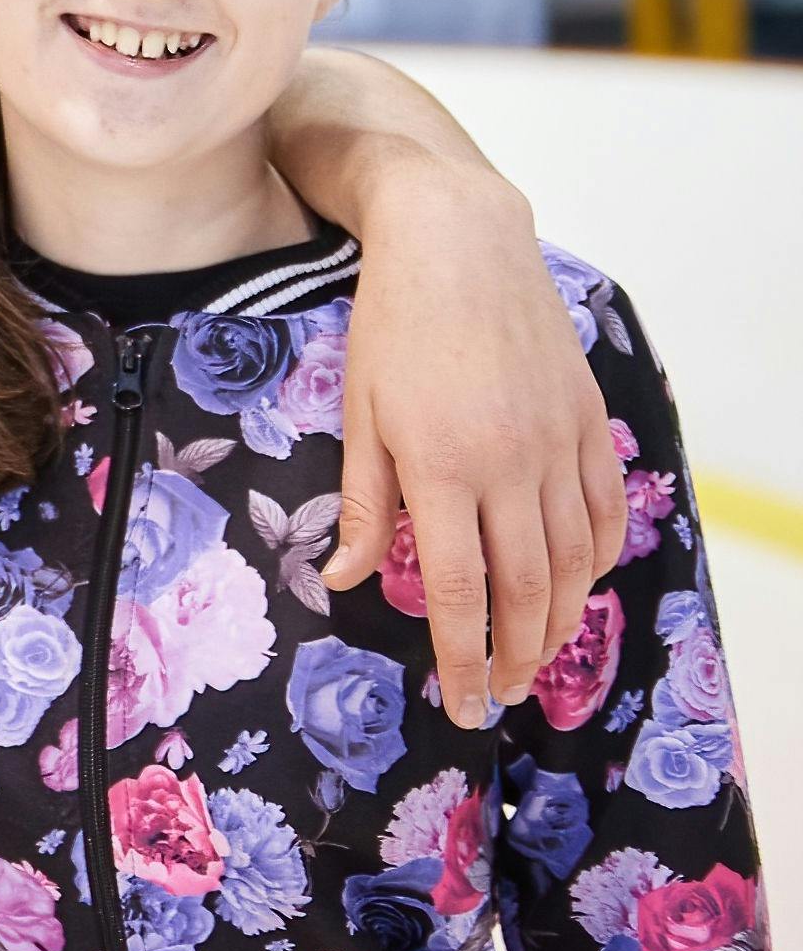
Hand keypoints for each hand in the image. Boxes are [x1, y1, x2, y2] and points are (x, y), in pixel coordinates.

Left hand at [322, 175, 625, 725]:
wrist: (459, 245)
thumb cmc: (390, 327)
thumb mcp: (358, 414)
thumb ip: (359, 503)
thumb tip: (345, 580)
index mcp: (442, 470)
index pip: (457, 593)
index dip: (463, 658)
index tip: (465, 706)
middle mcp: (510, 466)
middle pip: (527, 590)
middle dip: (518, 657)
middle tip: (504, 696)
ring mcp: (558, 444)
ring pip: (575, 560)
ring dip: (562, 621)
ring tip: (539, 658)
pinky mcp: (589, 421)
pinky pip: (605, 509)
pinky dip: (598, 558)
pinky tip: (579, 585)